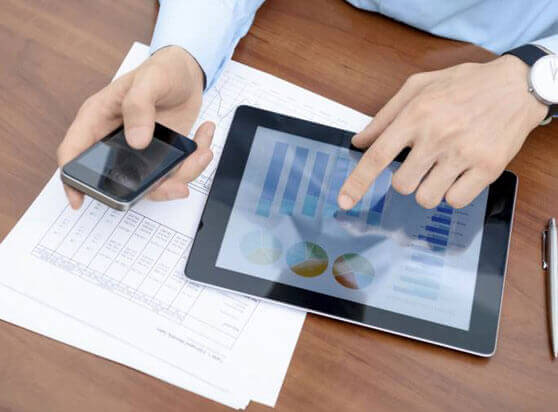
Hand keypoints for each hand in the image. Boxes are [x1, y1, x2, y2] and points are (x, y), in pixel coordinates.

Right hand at [57, 46, 212, 208]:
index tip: (78, 201)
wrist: (188, 71)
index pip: (74, 153)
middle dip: (152, 189)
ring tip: (202, 152)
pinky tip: (204, 137)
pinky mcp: (164, 155)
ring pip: (155, 182)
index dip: (72, 180)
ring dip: (183, 174)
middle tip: (177, 185)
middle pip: (121, 180)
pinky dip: (196, 161)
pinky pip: (177, 171)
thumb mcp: (148, 80)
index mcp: (99, 120)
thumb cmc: (161, 69)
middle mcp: (117, 140)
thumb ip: (138, 106)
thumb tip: (136, 141)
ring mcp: (142, 152)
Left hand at [338, 55, 547, 209]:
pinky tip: (460, 174)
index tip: (344, 201)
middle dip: (406, 179)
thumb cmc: (464, 84)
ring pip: (426, 198)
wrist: (517, 85)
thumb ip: (385, 116)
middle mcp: (437, 136)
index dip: (357, 182)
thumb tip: (359, 141)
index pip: (378, 156)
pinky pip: (455, 201)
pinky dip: (453, 193)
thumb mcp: (419, 86)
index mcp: (416, 115)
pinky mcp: (487, 168)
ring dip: (428, 189)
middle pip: (401, 184)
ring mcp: (463, 154)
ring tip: (442, 168)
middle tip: (422, 162)